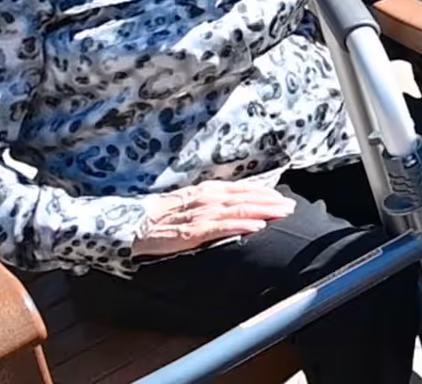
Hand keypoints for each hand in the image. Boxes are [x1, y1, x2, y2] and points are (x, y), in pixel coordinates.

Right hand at [133, 181, 295, 256]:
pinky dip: (239, 226)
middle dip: (270, 202)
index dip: (264, 193)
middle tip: (291, 207)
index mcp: (207, 192)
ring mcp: (198, 214)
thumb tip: (238, 208)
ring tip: (281, 213)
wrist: (130, 227)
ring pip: (236, 210)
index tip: (283, 199)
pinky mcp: (190, 232)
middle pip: (244, 198)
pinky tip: (256, 227)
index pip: (242, 190)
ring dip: (261, 211)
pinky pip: (219, 228)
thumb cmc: (161, 218)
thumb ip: (213, 205)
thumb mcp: (190, 205)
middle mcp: (205, 198)